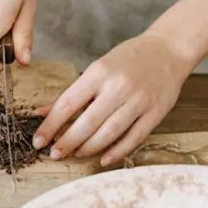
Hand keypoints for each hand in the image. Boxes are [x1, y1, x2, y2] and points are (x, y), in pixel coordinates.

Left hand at [33, 33, 196, 165]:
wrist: (169, 49)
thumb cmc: (129, 59)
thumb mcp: (98, 68)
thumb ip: (73, 93)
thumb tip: (43, 113)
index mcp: (100, 72)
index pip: (68, 103)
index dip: (51, 125)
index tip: (39, 140)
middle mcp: (119, 87)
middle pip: (87, 122)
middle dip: (67, 142)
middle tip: (54, 154)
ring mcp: (139, 101)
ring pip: (109, 133)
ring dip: (88, 148)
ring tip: (75, 154)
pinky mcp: (156, 113)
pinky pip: (133, 138)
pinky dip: (117, 152)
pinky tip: (103, 159)